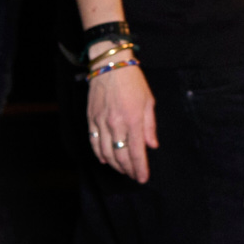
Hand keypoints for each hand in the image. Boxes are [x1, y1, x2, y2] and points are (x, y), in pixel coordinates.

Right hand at [87, 63, 157, 182]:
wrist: (110, 65)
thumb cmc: (133, 82)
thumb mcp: (148, 102)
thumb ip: (150, 126)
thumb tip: (151, 145)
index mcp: (133, 120)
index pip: (137, 152)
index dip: (140, 168)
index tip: (143, 178)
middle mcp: (116, 124)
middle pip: (121, 156)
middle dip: (128, 169)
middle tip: (134, 175)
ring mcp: (101, 123)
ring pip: (106, 152)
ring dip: (115, 165)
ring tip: (123, 170)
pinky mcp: (91, 119)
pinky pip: (94, 142)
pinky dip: (99, 154)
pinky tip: (105, 160)